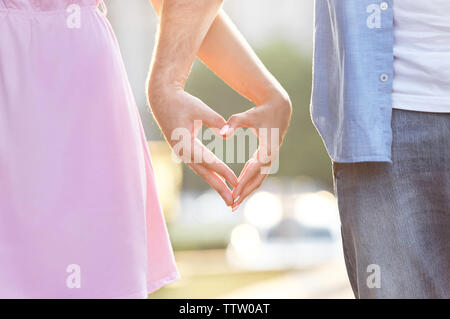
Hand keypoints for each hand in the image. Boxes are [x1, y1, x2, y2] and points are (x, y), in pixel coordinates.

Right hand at [150, 88, 237, 205]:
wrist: (162, 98)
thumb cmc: (182, 102)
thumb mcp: (200, 109)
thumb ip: (215, 121)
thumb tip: (227, 135)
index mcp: (185, 144)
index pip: (209, 161)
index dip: (223, 171)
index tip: (236, 181)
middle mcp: (182, 152)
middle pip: (204, 173)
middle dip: (219, 187)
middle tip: (232, 202)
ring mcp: (181, 152)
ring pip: (201, 171)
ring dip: (215, 183)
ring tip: (228, 196)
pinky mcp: (183, 150)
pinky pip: (198, 165)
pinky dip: (209, 174)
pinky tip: (218, 180)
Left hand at [222, 94, 291, 210]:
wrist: (278, 108)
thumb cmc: (260, 111)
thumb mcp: (246, 116)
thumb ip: (233, 123)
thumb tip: (222, 134)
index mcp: (268, 148)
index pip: (255, 168)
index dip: (244, 180)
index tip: (234, 191)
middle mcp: (272, 156)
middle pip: (259, 179)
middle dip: (245, 193)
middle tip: (232, 205)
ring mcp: (271, 158)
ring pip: (259, 179)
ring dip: (247, 191)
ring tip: (234, 203)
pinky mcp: (267, 157)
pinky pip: (258, 173)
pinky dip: (248, 182)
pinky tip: (238, 189)